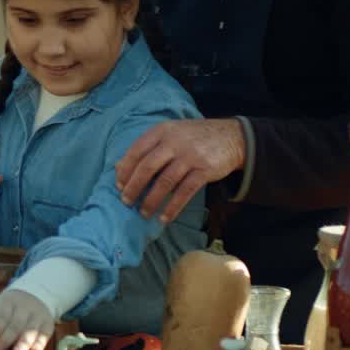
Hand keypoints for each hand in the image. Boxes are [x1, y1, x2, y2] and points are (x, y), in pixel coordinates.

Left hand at [0, 289, 54, 349]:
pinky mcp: (47, 325)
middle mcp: (23, 309)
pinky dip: (40, 343)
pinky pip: (45, 334)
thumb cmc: (9, 305)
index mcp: (7, 303)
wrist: (35, 294)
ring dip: (24, 343)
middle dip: (5, 341)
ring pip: (31, 330)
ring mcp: (36, 316)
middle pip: (14, 325)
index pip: (1, 317)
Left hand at [115, 118, 245, 223]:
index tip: (119, 186)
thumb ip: (146, 148)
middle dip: (134, 187)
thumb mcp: (169, 134)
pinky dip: (172, 207)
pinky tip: (164, 218)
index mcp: (162, 131)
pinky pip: (184, 192)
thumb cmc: (193, 138)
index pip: (136, 151)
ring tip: (144, 213)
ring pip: (165, 182)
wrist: (231, 137)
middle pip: (148, 167)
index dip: (125, 170)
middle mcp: (174, 142)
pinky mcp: (205, 170)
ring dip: (151, 200)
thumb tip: (118, 168)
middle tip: (126, 202)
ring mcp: (190, 156)